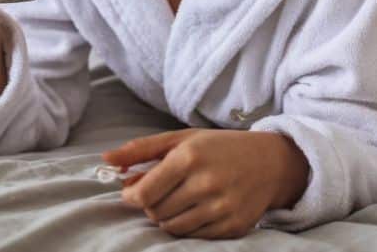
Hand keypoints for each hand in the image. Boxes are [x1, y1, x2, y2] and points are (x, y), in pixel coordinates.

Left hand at [102, 128, 301, 238]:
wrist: (270, 162)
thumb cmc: (219, 147)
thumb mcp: (182, 139)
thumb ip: (142, 149)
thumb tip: (106, 158)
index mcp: (190, 157)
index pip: (146, 192)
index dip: (132, 196)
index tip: (131, 192)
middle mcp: (205, 183)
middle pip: (157, 212)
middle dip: (150, 205)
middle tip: (159, 192)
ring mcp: (220, 208)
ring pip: (172, 228)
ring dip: (166, 217)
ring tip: (177, 200)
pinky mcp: (231, 227)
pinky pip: (193, 237)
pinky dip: (186, 227)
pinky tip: (195, 209)